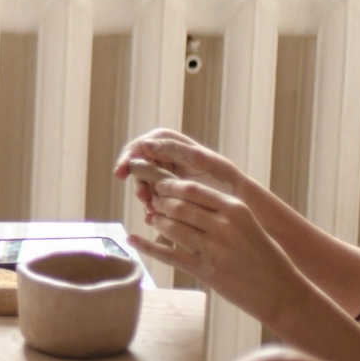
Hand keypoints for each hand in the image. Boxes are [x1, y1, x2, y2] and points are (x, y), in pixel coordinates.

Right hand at [114, 129, 241, 208]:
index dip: (127, 158)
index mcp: (169, 142)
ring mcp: (164, 176)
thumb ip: (173, 150)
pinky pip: (152, 199)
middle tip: (143, 197)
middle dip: (139, 183)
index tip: (121, 173)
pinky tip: (155, 218)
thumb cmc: (223, 176)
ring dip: (145, 197)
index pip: (140, 146)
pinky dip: (152, 208)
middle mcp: (164, 158)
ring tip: (153, 210)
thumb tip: (145, 144)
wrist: (238, 200)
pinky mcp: (167, 194)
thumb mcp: (200, 160)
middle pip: (138, 167)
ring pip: (144, 185)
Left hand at [132, 175, 308, 323]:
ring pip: (171, 228)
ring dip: (156, 221)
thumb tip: (189, 198)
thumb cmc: (266, 256)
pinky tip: (131, 239)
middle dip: (161, 202)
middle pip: (178, 206)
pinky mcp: (204, 270)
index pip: (193, 190)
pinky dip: (146, 246)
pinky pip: (168, 254)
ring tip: (152, 218)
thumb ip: (222, 211)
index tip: (161, 186)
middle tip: (152, 201)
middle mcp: (223, 226)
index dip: (171, 186)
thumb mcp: (249, 225)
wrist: (281, 292)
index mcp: (236, 210)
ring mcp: (213, 249)